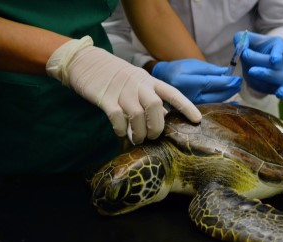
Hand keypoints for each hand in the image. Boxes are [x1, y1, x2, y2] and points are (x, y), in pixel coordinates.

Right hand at [46, 36, 201, 143]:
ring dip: (139, 133)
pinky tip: (120, 132)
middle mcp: (138, 85)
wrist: (85, 61)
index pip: (172, 93)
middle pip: (156, 108)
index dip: (186, 107)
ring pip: (138, 116)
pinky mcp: (105, 98)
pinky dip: (121, 130)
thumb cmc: (115, 75)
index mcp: (149, 80)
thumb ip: (149, 96)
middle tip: (152, 137)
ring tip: (137, 139)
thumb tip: (163, 117)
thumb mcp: (137, 80)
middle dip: (157, 127)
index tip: (197, 120)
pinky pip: (117, 118)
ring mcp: (121, 91)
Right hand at [151, 59, 241, 103]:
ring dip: (227, 97)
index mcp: (186, 81)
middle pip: (214, 95)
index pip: (210, 82)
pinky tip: (230, 103)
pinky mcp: (191, 110)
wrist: (163, 82)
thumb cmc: (178, 69)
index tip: (237, 79)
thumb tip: (227, 73)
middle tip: (239, 83)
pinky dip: (221, 104)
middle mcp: (187, 95)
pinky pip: (210, 108)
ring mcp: (189, 105)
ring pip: (213, 103)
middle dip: (229, 90)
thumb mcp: (192, 65)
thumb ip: (210, 69)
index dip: (225, 82)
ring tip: (236, 89)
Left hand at [234, 31, 282, 98]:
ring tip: (251, 71)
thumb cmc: (253, 48)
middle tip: (245, 55)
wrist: (256, 63)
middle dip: (258, 60)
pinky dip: (282, 92)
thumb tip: (241, 48)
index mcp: (278, 45)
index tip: (273, 60)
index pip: (280, 48)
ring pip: (276, 77)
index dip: (277, 54)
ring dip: (263, 75)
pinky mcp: (277, 86)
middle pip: (273, 64)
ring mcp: (281, 74)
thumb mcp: (246, 39)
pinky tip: (279, 94)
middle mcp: (282, 60)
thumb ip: (241, 39)